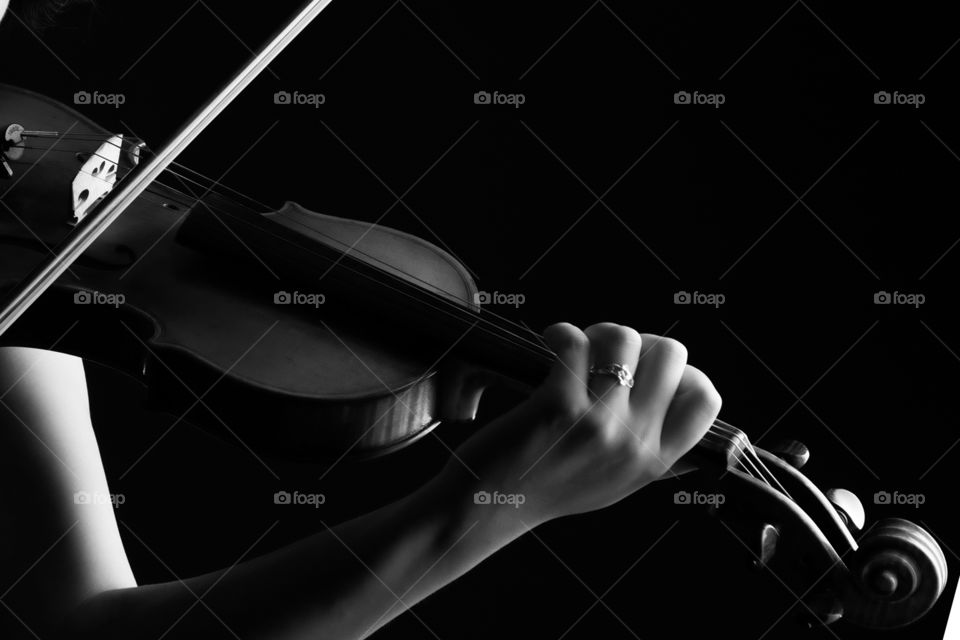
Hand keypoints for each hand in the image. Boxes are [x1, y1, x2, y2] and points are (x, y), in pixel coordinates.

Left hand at [445, 322, 721, 527]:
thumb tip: (697, 420)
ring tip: (576, 349)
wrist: (489, 507)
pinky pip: (575, 343)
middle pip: (670, 354)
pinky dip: (560, 333)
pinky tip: (550, 344)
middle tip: (606, 355)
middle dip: (639, 340)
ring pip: (623, 338)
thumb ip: (654, 455)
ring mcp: (598, 426)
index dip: (683, 372)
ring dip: (597, 332)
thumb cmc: (548, 486)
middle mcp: (634, 445)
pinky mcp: (558, 408)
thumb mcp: (616, 483)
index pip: (705, 400)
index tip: (648, 370)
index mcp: (654, 463)